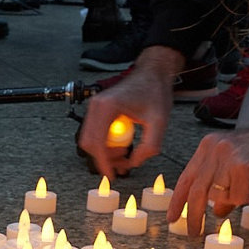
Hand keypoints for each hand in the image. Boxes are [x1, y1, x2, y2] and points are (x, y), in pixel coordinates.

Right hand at [76, 46, 181, 179]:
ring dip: (104, 153)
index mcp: (108, 107)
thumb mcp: (159, 122)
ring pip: (89, 140)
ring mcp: (94, 107)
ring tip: (124, 154)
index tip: (111, 175)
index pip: (97, 143)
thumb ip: (149, 146)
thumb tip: (134, 162)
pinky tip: (121, 146)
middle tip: (122, 164)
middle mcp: (96, 106)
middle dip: (104, 159)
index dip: (104, 163)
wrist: (152, 73)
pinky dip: (105, 145)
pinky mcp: (97, 110)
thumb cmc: (155, 91)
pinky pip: (94, 134)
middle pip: (89, 143)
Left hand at [168, 120, 248, 233]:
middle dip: (194, 216)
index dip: (177, 201)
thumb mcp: (243, 168)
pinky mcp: (243, 166)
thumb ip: (226, 187)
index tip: (172, 219)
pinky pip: (239, 197)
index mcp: (209, 145)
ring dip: (237, 198)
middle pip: (196, 192)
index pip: (186, 178)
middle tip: (194, 233)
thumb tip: (215, 211)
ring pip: (220, 197)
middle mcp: (214, 148)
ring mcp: (227, 156)